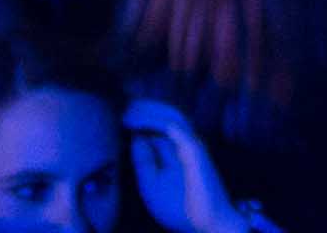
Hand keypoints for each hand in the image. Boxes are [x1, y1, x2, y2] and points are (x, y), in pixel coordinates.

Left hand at [124, 98, 256, 232]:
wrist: (205, 225)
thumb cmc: (180, 207)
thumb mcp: (151, 184)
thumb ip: (144, 160)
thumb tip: (135, 137)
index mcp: (175, 152)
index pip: (157, 127)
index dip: (140, 118)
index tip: (121, 114)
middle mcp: (186, 143)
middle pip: (165, 116)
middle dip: (144, 109)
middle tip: (122, 105)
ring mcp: (193, 146)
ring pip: (172, 118)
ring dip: (149, 112)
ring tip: (128, 111)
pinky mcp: (196, 152)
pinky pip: (178, 131)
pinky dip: (158, 123)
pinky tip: (139, 123)